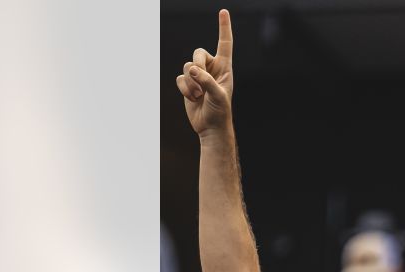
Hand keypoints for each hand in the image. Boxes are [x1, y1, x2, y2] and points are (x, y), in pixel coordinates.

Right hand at [176, 9, 235, 137]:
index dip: (224, 27)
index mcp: (225, 68)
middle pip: (198, 53)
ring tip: (199, 96)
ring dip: (191, 83)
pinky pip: (179, 78)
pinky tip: (193, 99)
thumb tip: (192, 69)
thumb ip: (206, 81)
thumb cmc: (220, 112)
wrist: (210, 127)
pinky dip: (184, 89)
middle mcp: (212, 69)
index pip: (225, 44)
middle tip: (202, 83)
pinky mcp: (187, 84)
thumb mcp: (218, 95)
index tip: (224, 11)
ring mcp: (199, 76)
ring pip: (187, 66)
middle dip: (197, 67)